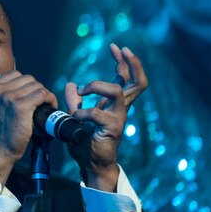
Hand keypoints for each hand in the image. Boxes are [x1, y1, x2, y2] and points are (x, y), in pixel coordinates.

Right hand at [0, 71, 58, 183]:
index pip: (15, 76)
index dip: (26, 86)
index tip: (30, 97)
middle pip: (27, 79)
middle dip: (36, 89)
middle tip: (41, 102)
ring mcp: (8, 97)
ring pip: (36, 86)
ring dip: (45, 95)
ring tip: (46, 105)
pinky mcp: (20, 107)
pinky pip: (42, 94)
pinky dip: (50, 99)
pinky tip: (50, 107)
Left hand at [64, 43, 148, 190]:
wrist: (91, 164)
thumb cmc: (86, 142)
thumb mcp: (77, 116)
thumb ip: (75, 100)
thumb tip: (71, 84)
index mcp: (115, 104)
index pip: (125, 78)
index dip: (122, 61)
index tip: (114, 47)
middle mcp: (121, 109)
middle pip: (139, 83)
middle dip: (133, 64)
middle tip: (122, 49)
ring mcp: (119, 118)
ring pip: (118, 91)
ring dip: (98, 85)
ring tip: (83, 90)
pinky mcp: (112, 129)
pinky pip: (98, 113)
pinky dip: (83, 111)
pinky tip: (75, 116)